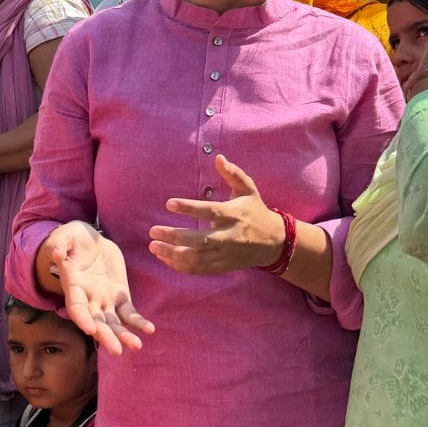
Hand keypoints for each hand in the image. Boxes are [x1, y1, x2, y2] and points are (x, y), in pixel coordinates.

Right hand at [43, 220, 153, 355]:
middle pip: (97, 322)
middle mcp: (88, 299)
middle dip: (106, 336)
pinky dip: (138, 322)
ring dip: (124, 335)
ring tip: (137, 346)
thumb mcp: (64, 236)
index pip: (76, 307)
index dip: (82, 318)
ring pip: (114, 322)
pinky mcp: (120, 295)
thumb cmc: (72, 238)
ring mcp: (104, 299)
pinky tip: (149, 329)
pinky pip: (129, 313)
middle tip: (117, 351)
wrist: (89, 240)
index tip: (90, 329)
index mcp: (73, 286)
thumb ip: (59, 244)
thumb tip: (56, 252)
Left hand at [148, 155, 283, 273]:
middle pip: (200, 240)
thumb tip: (218, 157)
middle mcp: (229, 236)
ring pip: (197, 258)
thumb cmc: (256, 212)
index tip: (168, 203)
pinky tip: (165, 258)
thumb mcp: (248, 190)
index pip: (210, 212)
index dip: (189, 208)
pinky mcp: (222, 266)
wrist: (274, 243)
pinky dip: (181, 266)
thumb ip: (233, 174)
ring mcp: (225, 254)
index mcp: (234, 215)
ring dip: (173, 254)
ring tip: (153, 246)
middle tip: (153, 230)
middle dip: (174, 236)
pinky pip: (199, 269)